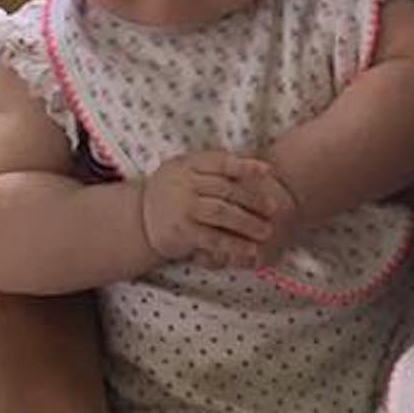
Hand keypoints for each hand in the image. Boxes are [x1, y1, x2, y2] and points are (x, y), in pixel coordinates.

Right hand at [139, 151, 294, 267]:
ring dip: (248, 223)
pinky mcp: (182, 232)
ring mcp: (182, 207)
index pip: (220, 162)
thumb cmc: (172, 191)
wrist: (139, 219)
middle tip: (274, 208)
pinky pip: (213, 238)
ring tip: (266, 231)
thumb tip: (251, 162)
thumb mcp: (184, 170)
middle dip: (253, 199)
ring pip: (222, 213)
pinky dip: (234, 244)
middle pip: (226, 189)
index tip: (267, 171)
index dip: (245, 166)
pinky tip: (250, 249)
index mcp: (187, 164)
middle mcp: (184, 183)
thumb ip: (210, 166)